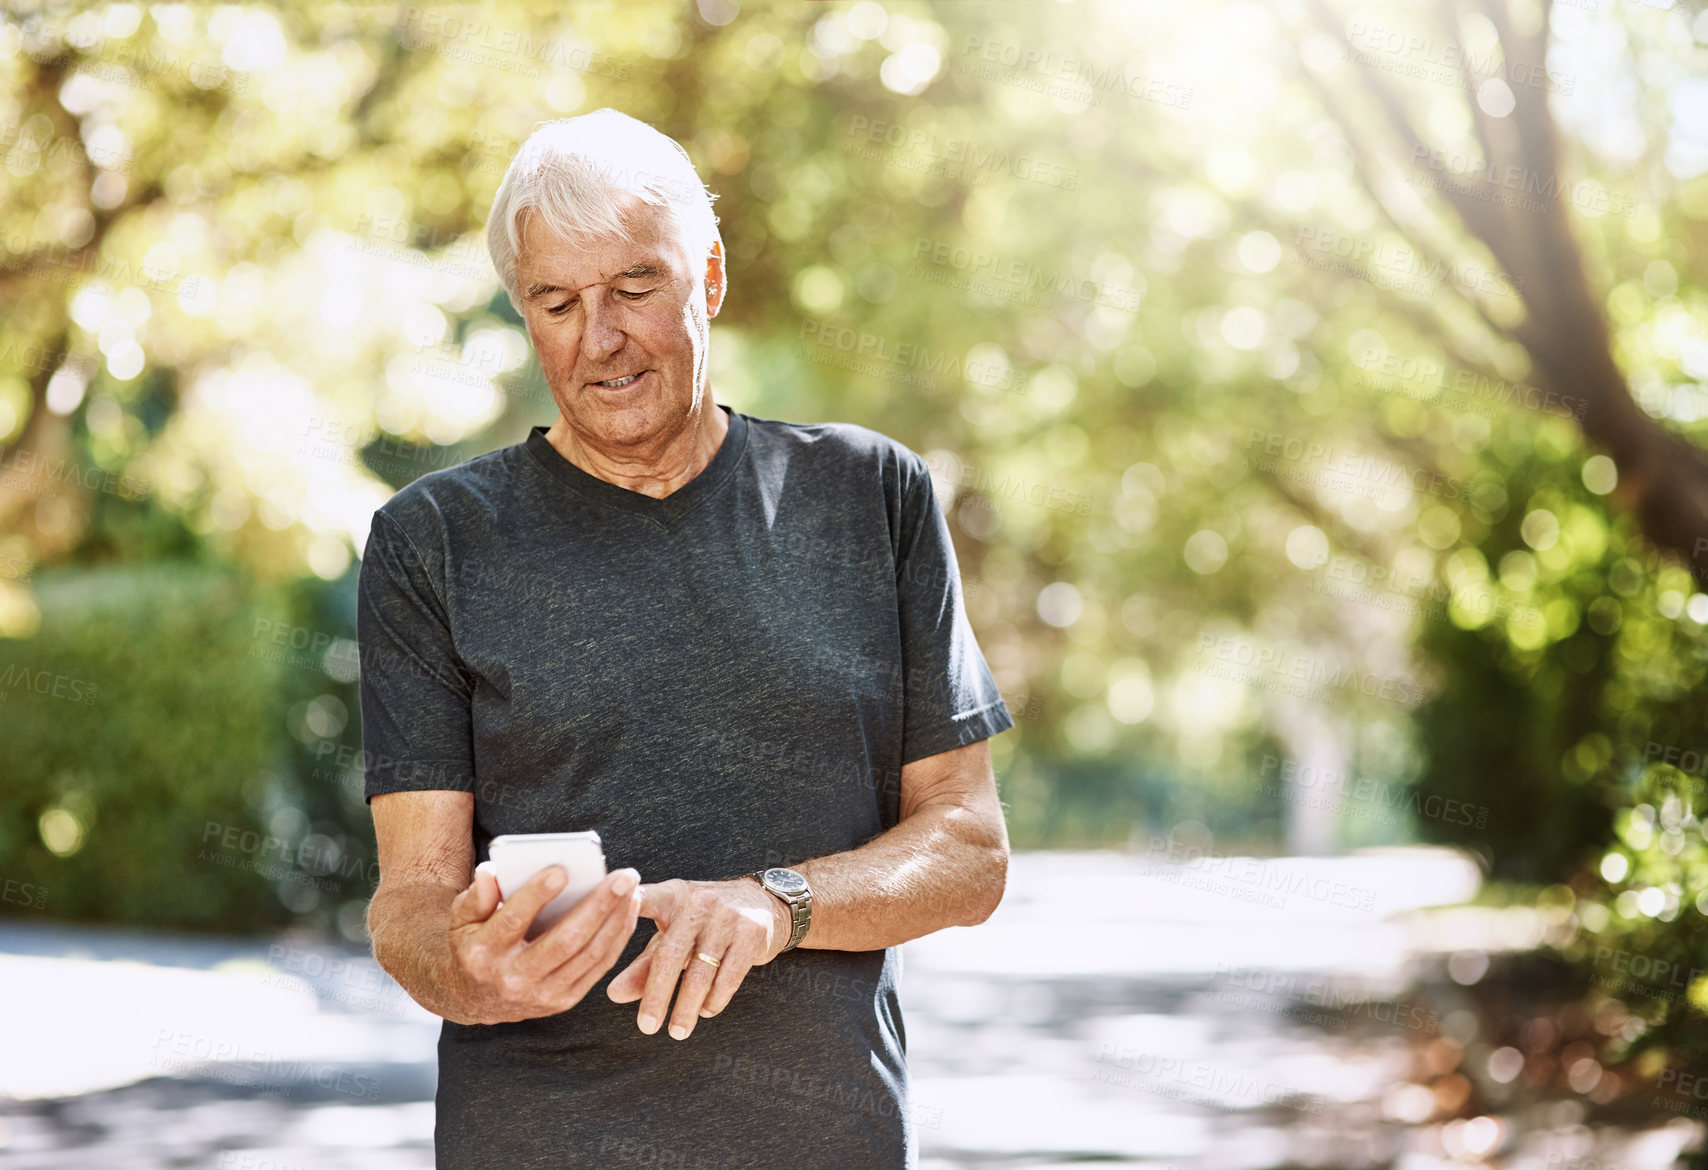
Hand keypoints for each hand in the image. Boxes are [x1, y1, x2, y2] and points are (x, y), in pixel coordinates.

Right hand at [445, 864, 641, 1024]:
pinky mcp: (562, 1001)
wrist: (474, 998)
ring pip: (589, 955)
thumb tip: (492, 872)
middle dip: (599, 905)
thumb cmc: (473, 943)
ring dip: (616, 920)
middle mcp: (513, 979)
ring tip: (632, 889)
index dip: (537, 895)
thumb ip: (476, 895)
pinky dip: (617, 938)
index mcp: (482, 954)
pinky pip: (598, 967)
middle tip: (624, 876)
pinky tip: (629, 911)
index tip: (562, 870)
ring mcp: (541, 994)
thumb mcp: (461, 919)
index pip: (512, 921)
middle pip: (565, 940)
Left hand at [606, 878, 791, 1039]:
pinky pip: (729, 976)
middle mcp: (699, 902)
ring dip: (687, 1007)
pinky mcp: (752, 932)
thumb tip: (613, 994)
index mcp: (672, 896)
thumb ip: (643, 964)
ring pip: (701, 971)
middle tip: (647, 1027)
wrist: (761, 903)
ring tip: (677, 1031)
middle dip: (657, 994)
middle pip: (671, 953)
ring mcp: (728, 916)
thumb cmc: (703, 924)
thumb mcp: (672, 935)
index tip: (605, 922)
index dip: (625, 908)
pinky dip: (715, 999)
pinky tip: (705, 1011)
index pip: (644, 900)